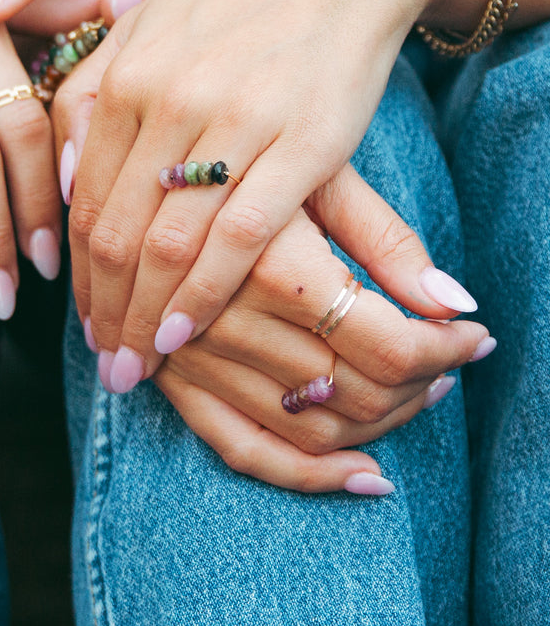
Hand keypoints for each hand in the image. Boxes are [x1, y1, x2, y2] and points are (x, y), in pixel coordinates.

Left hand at [49, 0, 461, 362]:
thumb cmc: (233, 4)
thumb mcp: (144, 26)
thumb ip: (90, 94)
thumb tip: (59, 181)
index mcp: (124, 77)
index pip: (83, 199)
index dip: (75, 271)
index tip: (76, 317)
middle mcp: (169, 102)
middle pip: (116, 232)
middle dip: (103, 310)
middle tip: (101, 363)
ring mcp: (235, 123)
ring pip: (170, 245)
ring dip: (143, 318)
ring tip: (131, 368)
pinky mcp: (301, 145)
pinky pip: (239, 239)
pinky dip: (205, 297)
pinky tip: (182, 337)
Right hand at [80, 167, 489, 492]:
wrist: (150, 148)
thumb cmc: (246, 152)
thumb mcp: (321, 174)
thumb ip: (387, 240)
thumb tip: (458, 304)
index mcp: (273, 265)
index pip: (390, 347)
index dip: (448, 351)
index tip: (475, 337)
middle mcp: (228, 319)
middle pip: (356, 394)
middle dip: (420, 386)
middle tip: (446, 361)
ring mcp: (192, 357)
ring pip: (308, 427)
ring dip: (379, 423)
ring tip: (411, 391)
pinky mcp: (169, 376)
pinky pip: (241, 449)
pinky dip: (305, 476)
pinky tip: (360, 476)